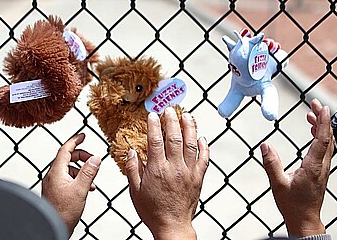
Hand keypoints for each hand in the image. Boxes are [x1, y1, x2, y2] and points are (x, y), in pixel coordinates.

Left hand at [42, 133, 100, 235]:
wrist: (53, 228)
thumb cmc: (63, 213)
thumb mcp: (80, 189)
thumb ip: (88, 172)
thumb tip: (95, 158)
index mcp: (56, 172)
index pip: (65, 150)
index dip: (75, 141)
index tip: (83, 136)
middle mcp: (52, 176)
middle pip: (67, 158)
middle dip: (82, 157)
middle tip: (93, 160)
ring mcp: (53, 184)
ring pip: (68, 170)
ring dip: (81, 171)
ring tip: (92, 180)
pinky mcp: (55, 192)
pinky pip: (67, 179)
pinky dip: (78, 179)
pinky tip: (86, 188)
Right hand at [125, 107, 208, 239]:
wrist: (172, 226)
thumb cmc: (153, 211)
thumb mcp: (135, 191)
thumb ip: (133, 169)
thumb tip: (131, 151)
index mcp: (157, 170)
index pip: (155, 141)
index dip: (154, 125)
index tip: (153, 115)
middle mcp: (174, 168)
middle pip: (174, 138)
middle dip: (172, 120)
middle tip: (169, 109)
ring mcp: (188, 172)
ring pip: (191, 144)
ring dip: (189, 127)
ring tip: (186, 115)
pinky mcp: (198, 178)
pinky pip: (204, 158)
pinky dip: (204, 146)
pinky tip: (202, 137)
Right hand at [260, 99, 332, 236]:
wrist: (305, 220)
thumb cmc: (293, 205)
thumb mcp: (278, 184)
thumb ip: (271, 164)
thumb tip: (265, 145)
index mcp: (313, 167)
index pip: (322, 139)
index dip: (323, 121)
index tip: (321, 107)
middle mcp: (321, 165)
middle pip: (327, 137)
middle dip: (322, 118)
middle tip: (314, 103)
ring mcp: (323, 168)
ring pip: (327, 142)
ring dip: (322, 126)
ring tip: (311, 114)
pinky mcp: (321, 170)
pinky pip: (325, 148)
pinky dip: (321, 136)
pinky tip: (313, 131)